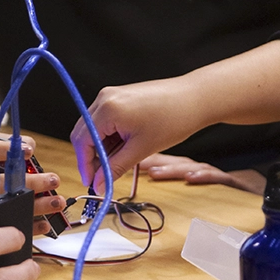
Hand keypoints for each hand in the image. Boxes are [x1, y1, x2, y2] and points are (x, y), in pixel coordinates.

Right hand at [70, 41, 279, 193]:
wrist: (195, 98)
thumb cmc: (174, 119)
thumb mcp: (141, 150)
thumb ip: (115, 168)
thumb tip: (98, 185)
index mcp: (108, 109)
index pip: (83, 141)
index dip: (85, 165)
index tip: (91, 182)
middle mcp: (105, 98)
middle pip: (84, 133)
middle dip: (90, 157)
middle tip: (101, 177)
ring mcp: (111, 95)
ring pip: (94, 128)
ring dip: (100, 148)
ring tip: (116, 164)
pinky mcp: (119, 96)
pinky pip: (105, 120)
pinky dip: (109, 137)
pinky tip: (122, 149)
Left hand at [138, 155, 264, 193]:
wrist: (259, 191)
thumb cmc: (225, 192)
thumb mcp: (196, 192)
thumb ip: (176, 194)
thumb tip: (151, 193)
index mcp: (191, 172)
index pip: (167, 164)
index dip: (148, 162)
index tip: (129, 163)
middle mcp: (200, 170)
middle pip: (174, 164)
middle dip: (155, 162)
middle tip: (136, 164)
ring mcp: (214, 175)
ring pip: (191, 169)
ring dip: (172, 169)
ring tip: (155, 172)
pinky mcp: (230, 182)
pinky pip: (216, 178)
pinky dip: (204, 177)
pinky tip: (192, 178)